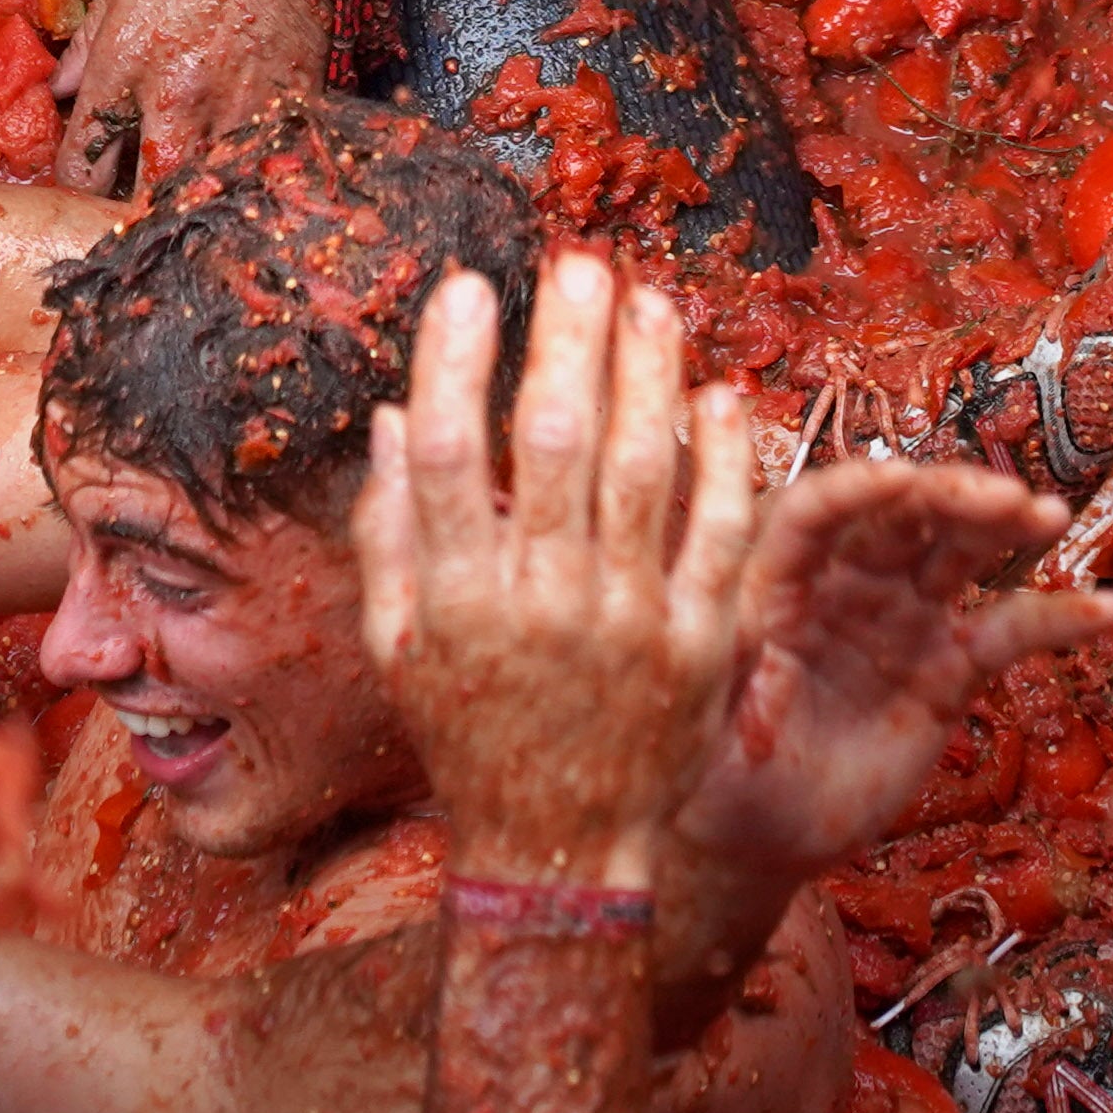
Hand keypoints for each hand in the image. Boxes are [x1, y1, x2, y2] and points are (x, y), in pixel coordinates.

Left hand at [58, 0, 331, 190]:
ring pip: (204, 191)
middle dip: (129, 207)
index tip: (84, 179)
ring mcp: (235, 110)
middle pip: (140, 197)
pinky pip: (259, 162)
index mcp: (124, 64)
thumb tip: (64, 87)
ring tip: (184, 189)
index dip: (75, 181)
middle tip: (128, 198)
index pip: (82, 160)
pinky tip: (239, 163)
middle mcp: (175, 100)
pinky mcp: (288, 107)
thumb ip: (90, 42)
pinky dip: (245, 169)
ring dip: (189, 193)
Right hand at [355, 253, 756, 885]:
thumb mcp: (398, 647)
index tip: (469, 286)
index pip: (448, 456)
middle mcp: (542, 604)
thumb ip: (388, 533)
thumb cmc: (469, 734)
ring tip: (651, 302)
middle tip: (578, 263)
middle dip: (567, 340)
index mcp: (458, 599)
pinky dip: (725, 462)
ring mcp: (627, 625)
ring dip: (649, 375)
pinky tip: (721, 395)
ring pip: (645, 472)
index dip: (454, 363)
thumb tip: (391, 416)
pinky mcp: (699, 646)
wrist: (558, 848)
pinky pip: (719, 536)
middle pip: (555, 444)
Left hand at [675, 458, 1112, 884]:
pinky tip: (1105, 610)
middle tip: (1006, 495)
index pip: (816, 511)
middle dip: (950, 496)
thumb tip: (755, 654)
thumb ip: (739, 680)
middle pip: (901, 516)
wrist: (755, 832)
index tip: (901, 478)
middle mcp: (843, 583)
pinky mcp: (944, 670)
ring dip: (1002, 526)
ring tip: (1050, 514)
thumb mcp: (712, 719)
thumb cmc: (712, 765)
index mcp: (775, 577)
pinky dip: (1054, 618)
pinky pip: (1004, 633)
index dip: (858, 490)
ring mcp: (899, 621)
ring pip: (956, 553)